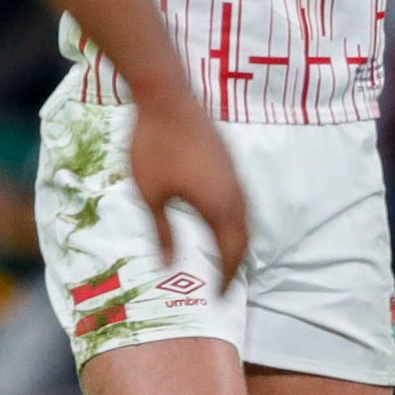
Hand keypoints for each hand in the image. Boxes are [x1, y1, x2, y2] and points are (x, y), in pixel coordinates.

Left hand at [127, 92, 249, 279]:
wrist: (165, 96)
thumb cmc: (152, 145)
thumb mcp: (149, 195)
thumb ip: (162, 232)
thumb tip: (168, 266)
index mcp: (217, 205)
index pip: (231, 252)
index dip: (227, 279)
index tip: (220, 299)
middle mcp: (233, 192)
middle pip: (244, 237)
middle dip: (237, 265)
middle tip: (226, 286)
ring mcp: (234, 174)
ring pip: (246, 217)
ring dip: (239, 242)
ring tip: (226, 259)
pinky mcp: (228, 161)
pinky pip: (241, 200)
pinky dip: (236, 221)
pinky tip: (221, 221)